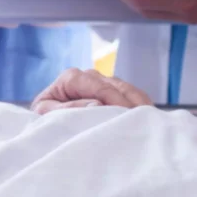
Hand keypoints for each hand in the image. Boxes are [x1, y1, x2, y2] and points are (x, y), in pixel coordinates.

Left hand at [31, 67, 152, 113]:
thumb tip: (96, 103)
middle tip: (147, 120)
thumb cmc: (45, 117)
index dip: (115, 100)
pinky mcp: (112, 90)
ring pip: (127, 89)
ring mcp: (102, 81)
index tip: (128, 115)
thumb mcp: (47, 114)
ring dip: (139, 104)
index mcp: (71, 77)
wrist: (46, 119)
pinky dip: (139, 105)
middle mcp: (89, 75)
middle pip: (117, 86)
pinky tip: (148, 118)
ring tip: (151, 120)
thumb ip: (68, 109)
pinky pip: (130, 95)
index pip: (99, 86)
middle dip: (132, 102)